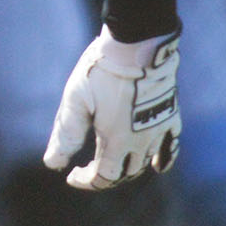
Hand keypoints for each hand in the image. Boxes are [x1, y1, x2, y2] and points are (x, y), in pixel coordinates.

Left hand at [43, 27, 181, 190]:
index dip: (87, 182)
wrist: (137, 43)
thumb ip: (66, 134)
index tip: (73, 175)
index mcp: (116, 141)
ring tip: (112, 161)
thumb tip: (53, 164)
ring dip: (128, 168)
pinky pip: (172, 146)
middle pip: (125, 174)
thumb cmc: (102, 70)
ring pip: (145, 162)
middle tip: (89, 168)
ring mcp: (158, 128)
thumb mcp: (76, 100)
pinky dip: (164, 159)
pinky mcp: (171, 114)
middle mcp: (140, 141)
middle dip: (105, 176)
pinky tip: (157, 165)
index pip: (104, 178)